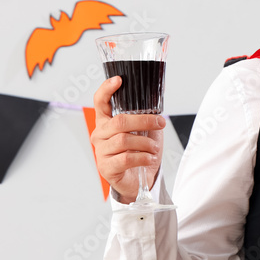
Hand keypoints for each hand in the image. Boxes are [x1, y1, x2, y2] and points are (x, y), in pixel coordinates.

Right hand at [90, 76, 166, 203]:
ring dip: (145, 143)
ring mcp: (101, 151)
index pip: (100, 101)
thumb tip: (157, 109)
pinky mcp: (106, 167)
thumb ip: (146, 119)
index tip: (119, 79)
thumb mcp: (145, 132)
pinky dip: (143, 157)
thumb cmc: (140, 153)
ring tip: (154, 148)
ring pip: (124, 140)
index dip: (107, 89)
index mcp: (106, 122)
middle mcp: (100, 134)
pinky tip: (149, 158)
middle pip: (120, 121)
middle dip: (144, 121)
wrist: (139, 180)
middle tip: (160, 123)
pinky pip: (126, 158)